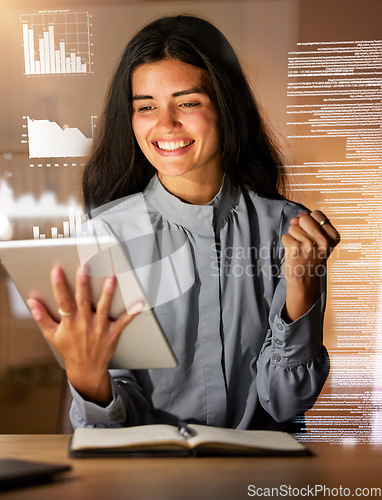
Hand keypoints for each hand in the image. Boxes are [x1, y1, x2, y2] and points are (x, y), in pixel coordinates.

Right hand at [27, 266, 143, 405]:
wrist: (86, 370)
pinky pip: (123, 322)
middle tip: (85, 267)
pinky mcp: (112, 334)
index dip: (59, 286)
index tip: (56, 270)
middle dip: (83, 284)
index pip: (62, 302)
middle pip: (83, 301)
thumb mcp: (52, 335)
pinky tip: (139, 302)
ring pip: (103, 308)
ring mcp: (99, 329)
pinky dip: (132, 312)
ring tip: (110, 277)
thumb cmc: (69, 349)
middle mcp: (84, 324)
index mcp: (69, 323)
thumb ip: (42, 317)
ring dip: (107, 293)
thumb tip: (31, 302)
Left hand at [281, 210, 339, 321]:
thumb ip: (311, 224)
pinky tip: (294, 254)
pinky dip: (286, 244)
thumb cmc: (311, 259)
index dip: (310, 221)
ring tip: (300, 250)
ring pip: (293, 227)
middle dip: (300, 227)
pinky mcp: (296, 249)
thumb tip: (296, 219)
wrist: (306, 281)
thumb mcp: (320, 241)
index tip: (312, 234)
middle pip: (304, 218)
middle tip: (304, 243)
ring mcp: (309, 245)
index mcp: (332, 236)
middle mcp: (323, 240)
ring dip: (293, 237)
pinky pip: (286, 237)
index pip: (317, 214)